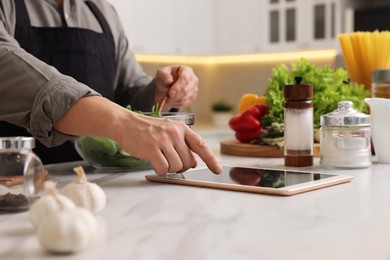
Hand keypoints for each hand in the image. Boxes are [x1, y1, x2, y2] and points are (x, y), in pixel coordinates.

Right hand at [54, 96, 221, 175]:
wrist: (125, 123)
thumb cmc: (147, 129)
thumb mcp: (168, 132)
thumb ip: (183, 145)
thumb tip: (194, 162)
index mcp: (182, 128)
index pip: (201, 145)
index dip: (211, 159)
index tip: (218, 169)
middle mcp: (175, 133)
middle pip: (188, 161)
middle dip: (180, 167)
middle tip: (169, 161)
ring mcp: (163, 140)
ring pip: (177, 166)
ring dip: (169, 168)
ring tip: (160, 159)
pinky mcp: (152, 148)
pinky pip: (163, 168)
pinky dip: (159, 170)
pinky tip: (154, 163)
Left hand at [154, 65, 197, 110]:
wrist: (167, 86)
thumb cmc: (165, 78)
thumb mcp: (161, 73)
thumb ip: (164, 76)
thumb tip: (169, 81)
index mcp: (186, 70)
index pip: (185, 78)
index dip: (178, 87)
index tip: (170, 93)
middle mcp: (193, 79)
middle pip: (186, 90)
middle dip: (175, 96)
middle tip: (167, 99)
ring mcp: (194, 89)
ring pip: (186, 98)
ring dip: (175, 101)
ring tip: (167, 100)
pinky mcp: (193, 97)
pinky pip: (186, 103)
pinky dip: (177, 104)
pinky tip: (172, 101)